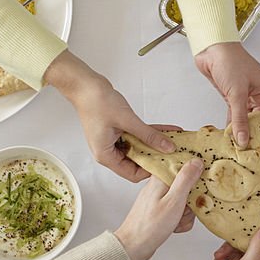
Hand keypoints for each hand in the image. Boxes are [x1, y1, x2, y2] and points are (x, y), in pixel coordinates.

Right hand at [44, 51, 174, 180]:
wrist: (85, 85)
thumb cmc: (96, 102)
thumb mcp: (128, 121)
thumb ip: (149, 135)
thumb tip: (166, 147)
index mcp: (105, 155)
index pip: (132, 174)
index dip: (150, 171)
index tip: (165, 165)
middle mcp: (108, 151)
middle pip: (136, 162)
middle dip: (155, 157)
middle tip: (173, 155)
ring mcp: (113, 141)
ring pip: (139, 148)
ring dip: (155, 144)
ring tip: (174, 142)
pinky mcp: (117, 131)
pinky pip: (137, 137)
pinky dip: (150, 134)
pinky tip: (166, 131)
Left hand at [114, 159, 202, 259]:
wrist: (134, 246)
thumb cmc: (151, 225)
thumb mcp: (174, 200)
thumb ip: (186, 179)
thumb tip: (196, 161)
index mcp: (160, 178)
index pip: (184, 168)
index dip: (194, 178)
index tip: (198, 189)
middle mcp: (159, 185)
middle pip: (186, 187)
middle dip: (191, 202)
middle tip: (185, 210)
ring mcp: (159, 198)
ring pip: (184, 201)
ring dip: (186, 214)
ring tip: (177, 221)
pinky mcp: (160, 210)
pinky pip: (177, 211)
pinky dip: (180, 220)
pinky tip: (174, 226)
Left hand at [194, 42, 259, 147]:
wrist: (210, 49)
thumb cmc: (229, 61)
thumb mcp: (237, 93)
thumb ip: (239, 119)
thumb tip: (243, 139)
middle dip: (254, 134)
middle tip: (250, 150)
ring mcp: (247, 96)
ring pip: (247, 119)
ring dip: (242, 130)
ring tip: (239, 146)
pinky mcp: (233, 98)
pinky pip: (236, 115)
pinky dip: (232, 124)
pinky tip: (230, 136)